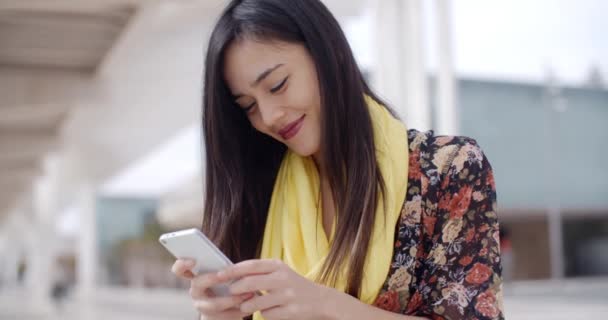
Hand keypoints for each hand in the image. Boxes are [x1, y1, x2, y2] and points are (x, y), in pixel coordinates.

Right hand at [172, 259, 254, 319]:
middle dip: (210, 279)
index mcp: (196, 277)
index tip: (193, 260)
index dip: (182, 264)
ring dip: (233, 299)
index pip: (180, 269)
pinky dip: (241, 310)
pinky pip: (226, 316)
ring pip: (214, 304)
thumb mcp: (224, 276)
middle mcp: (196, 292)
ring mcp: (203, 307)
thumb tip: (234, 266)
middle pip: (197, 283)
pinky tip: (252, 305)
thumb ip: (224, 269)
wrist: (225, 313)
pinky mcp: (214, 319)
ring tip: (249, 294)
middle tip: (223, 276)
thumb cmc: (227, 286)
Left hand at [216, 259, 337, 319]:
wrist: (320, 300)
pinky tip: (269, 311)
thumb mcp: (280, 272)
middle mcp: (283, 278)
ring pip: (256, 302)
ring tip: (246, 306)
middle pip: (250, 283)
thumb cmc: (293, 285)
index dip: (233, 270)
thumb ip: (260, 273)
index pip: (251, 266)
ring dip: (246, 306)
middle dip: (236, 289)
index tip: (219, 274)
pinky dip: (264, 314)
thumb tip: (232, 274)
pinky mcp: (290, 311)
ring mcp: (287, 295)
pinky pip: (267, 314)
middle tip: (230, 292)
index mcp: (278, 266)